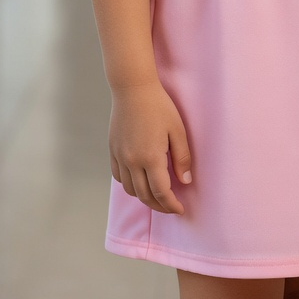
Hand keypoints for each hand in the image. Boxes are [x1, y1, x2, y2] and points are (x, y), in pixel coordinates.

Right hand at [109, 80, 193, 214]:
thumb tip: (185, 181)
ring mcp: (120, 157)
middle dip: (159, 206)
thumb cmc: (159, 106)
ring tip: (156, 195)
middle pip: (145, 196)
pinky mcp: (112, 150)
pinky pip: (119, 177)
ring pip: (130, 189)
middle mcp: (132, 161)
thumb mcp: (177, 130)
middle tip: (171, 207)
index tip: (180, 209)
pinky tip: (139, 181)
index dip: (171, 205)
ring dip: (144, 197)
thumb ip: (182, 158)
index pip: (161, 192)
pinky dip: (129, 185)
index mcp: (151, 157)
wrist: (133, 89)